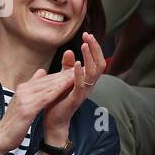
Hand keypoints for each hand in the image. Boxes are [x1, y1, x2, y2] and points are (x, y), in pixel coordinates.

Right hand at [0, 68, 73, 154]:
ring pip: (48, 86)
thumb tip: (41, 71)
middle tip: (80, 67)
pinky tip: (67, 87)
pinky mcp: (27, 108)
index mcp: (23, 88)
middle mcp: (23, 90)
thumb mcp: (23, 102)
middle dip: (64, 74)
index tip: (73, 69)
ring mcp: (25, 98)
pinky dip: (57, 91)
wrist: (1, 137)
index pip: (44, 78)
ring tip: (77, 74)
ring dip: (63, 80)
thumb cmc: (13, 122)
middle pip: (47, 80)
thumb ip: (32, 88)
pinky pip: (46, 97)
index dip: (60, 74)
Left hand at [43, 32, 106, 146]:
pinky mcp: (76, 99)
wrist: (54, 120)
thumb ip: (66, 67)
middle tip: (88, 36)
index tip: (87, 34)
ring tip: (84, 45)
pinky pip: (81, 85)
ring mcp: (84, 92)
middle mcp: (89, 85)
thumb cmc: (59, 100)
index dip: (94, 47)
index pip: (97, 60)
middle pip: (100, 64)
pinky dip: (79, 74)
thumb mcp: (62, 79)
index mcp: (87, 80)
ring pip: (93, 73)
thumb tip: (68, 50)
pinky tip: (76, 64)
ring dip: (89, 58)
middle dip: (95, 49)